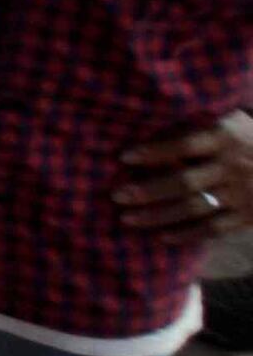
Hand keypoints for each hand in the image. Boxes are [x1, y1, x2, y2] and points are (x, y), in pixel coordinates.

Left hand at [112, 110, 252, 235]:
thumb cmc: (252, 137)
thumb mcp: (233, 120)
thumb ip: (199, 122)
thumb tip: (153, 119)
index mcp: (226, 138)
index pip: (185, 145)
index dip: (155, 152)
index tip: (124, 157)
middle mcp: (232, 166)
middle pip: (184, 182)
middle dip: (148, 191)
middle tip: (117, 196)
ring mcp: (241, 193)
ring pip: (194, 208)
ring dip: (158, 216)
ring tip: (127, 219)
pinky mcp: (248, 216)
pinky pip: (214, 228)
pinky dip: (187, 234)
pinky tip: (162, 236)